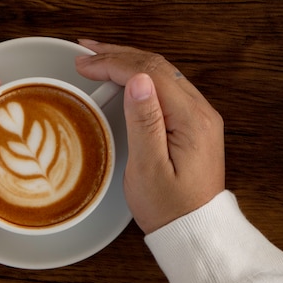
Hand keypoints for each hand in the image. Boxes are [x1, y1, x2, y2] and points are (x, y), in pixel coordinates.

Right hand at [76, 40, 224, 233]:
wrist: (195, 231)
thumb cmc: (168, 207)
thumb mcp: (149, 168)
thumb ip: (144, 122)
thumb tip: (138, 80)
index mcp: (190, 118)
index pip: (149, 72)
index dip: (113, 63)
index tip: (83, 64)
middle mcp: (199, 110)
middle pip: (157, 65)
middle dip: (118, 54)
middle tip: (85, 51)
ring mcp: (197, 115)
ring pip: (160, 72)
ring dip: (128, 60)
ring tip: (98, 55)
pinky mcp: (190, 123)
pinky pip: (163, 86)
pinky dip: (138, 75)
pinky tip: (121, 75)